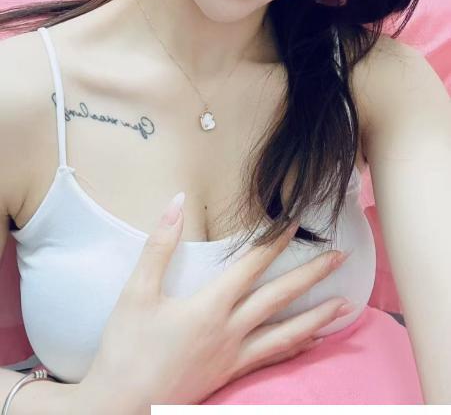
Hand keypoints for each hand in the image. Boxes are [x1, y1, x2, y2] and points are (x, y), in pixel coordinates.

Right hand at [74, 198, 351, 410]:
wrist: (123, 407)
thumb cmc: (127, 348)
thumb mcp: (136, 292)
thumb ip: (159, 245)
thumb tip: (176, 201)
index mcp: (209, 307)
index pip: (251, 266)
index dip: (274, 242)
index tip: (296, 223)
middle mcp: (230, 332)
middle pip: (280, 298)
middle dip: (312, 275)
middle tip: (341, 257)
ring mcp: (234, 357)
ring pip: (286, 334)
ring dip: (318, 316)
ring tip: (346, 305)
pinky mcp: (230, 376)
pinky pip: (273, 359)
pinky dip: (297, 347)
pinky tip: (312, 342)